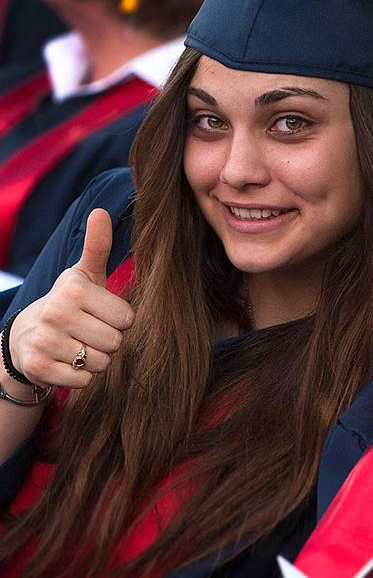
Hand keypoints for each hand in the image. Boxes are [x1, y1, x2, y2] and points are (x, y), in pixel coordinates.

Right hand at [8, 209, 134, 388]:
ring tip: (79, 346)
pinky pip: (83, 381)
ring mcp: (44, 341)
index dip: (119, 320)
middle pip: (115, 342)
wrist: (25, 336)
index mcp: (74, 289)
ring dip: (96, 361)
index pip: (127, 318)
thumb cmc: (69, 303)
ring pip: (100, 363)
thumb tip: (101, 211)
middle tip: (91, 333)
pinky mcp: (37, 367)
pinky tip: (68, 362)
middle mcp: (56, 312)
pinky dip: (81, 377)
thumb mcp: (84, 275)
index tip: (101, 314)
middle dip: (109, 342)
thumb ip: (98, 246)